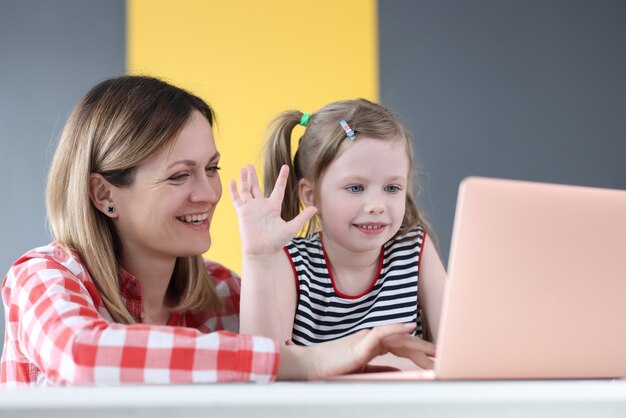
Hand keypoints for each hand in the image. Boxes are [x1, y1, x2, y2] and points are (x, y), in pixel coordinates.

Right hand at [229, 164, 316, 254]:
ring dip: (244, 179)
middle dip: (253, 176)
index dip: (282, 177)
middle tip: (249, 164)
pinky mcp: (242, 212)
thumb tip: (316, 209)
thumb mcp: (291, 228)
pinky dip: (234, 190)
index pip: (278, 188)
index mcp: (274, 207)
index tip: (285, 166)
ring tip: (243, 168)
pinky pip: (237, 199)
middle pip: (256, 187)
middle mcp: (261, 205)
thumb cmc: (276, 241)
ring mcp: (251, 208)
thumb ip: (302, 217)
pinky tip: (232, 181)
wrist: (262, 251)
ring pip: (246, 190)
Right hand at [278, 323, 429, 379]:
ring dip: (417, 343)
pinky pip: (381, 333)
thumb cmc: (331, 368)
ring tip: (435, 348)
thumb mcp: (361, 370)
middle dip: (424, 348)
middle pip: (403, 342)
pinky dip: (396, 329)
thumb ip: (379, 369)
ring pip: (397, 338)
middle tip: (443, 353)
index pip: (400, 347)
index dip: (418, 351)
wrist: (311, 367)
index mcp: (371, 346)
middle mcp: (371, 339)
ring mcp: (366, 340)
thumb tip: (398, 372)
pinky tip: (409, 328)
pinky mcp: (360, 344)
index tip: (435, 358)